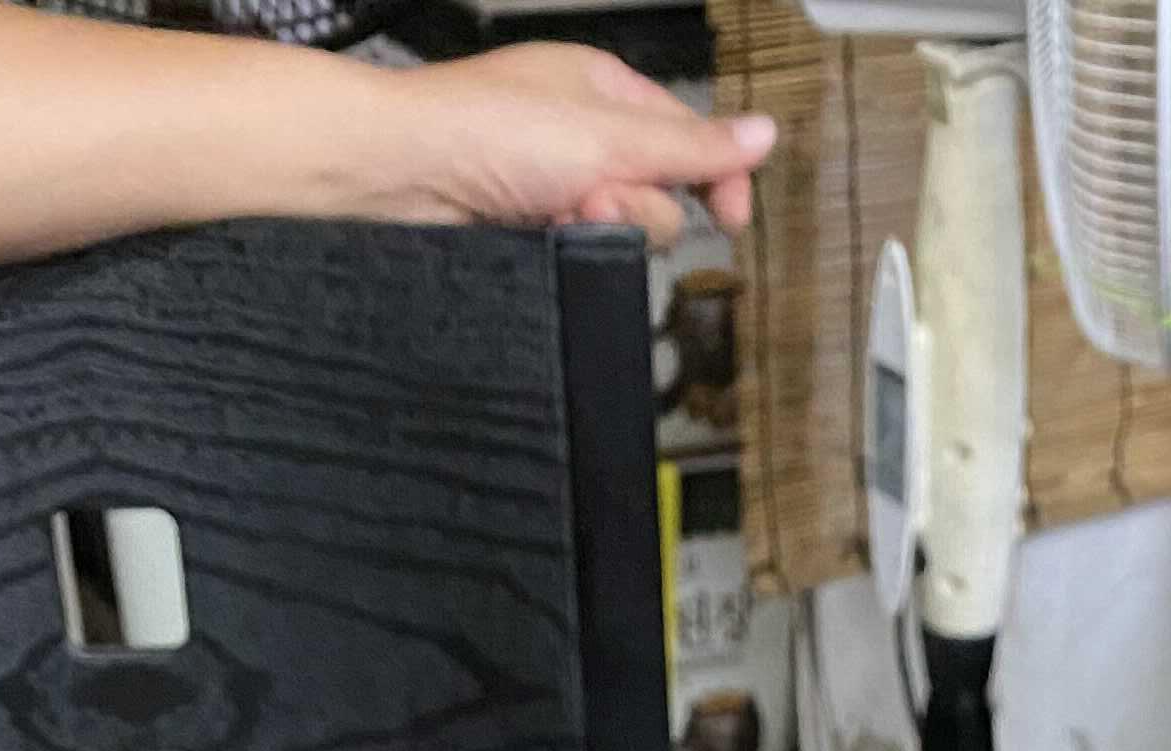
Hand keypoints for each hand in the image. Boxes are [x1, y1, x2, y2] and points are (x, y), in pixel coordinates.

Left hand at [363, 44, 777, 243]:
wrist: (404, 169)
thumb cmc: (491, 129)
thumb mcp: (609, 135)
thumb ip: (692, 147)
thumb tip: (765, 134)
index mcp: (608, 87)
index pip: (690, 135)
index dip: (717, 176)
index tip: (730, 219)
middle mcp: (586, 129)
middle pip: (662, 188)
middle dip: (637, 201)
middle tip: (594, 192)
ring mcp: (558, 176)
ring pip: (625, 222)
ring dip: (602, 222)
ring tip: (558, 209)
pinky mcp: (533, 219)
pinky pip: (583, 243)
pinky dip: (571, 241)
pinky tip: (542, 231)